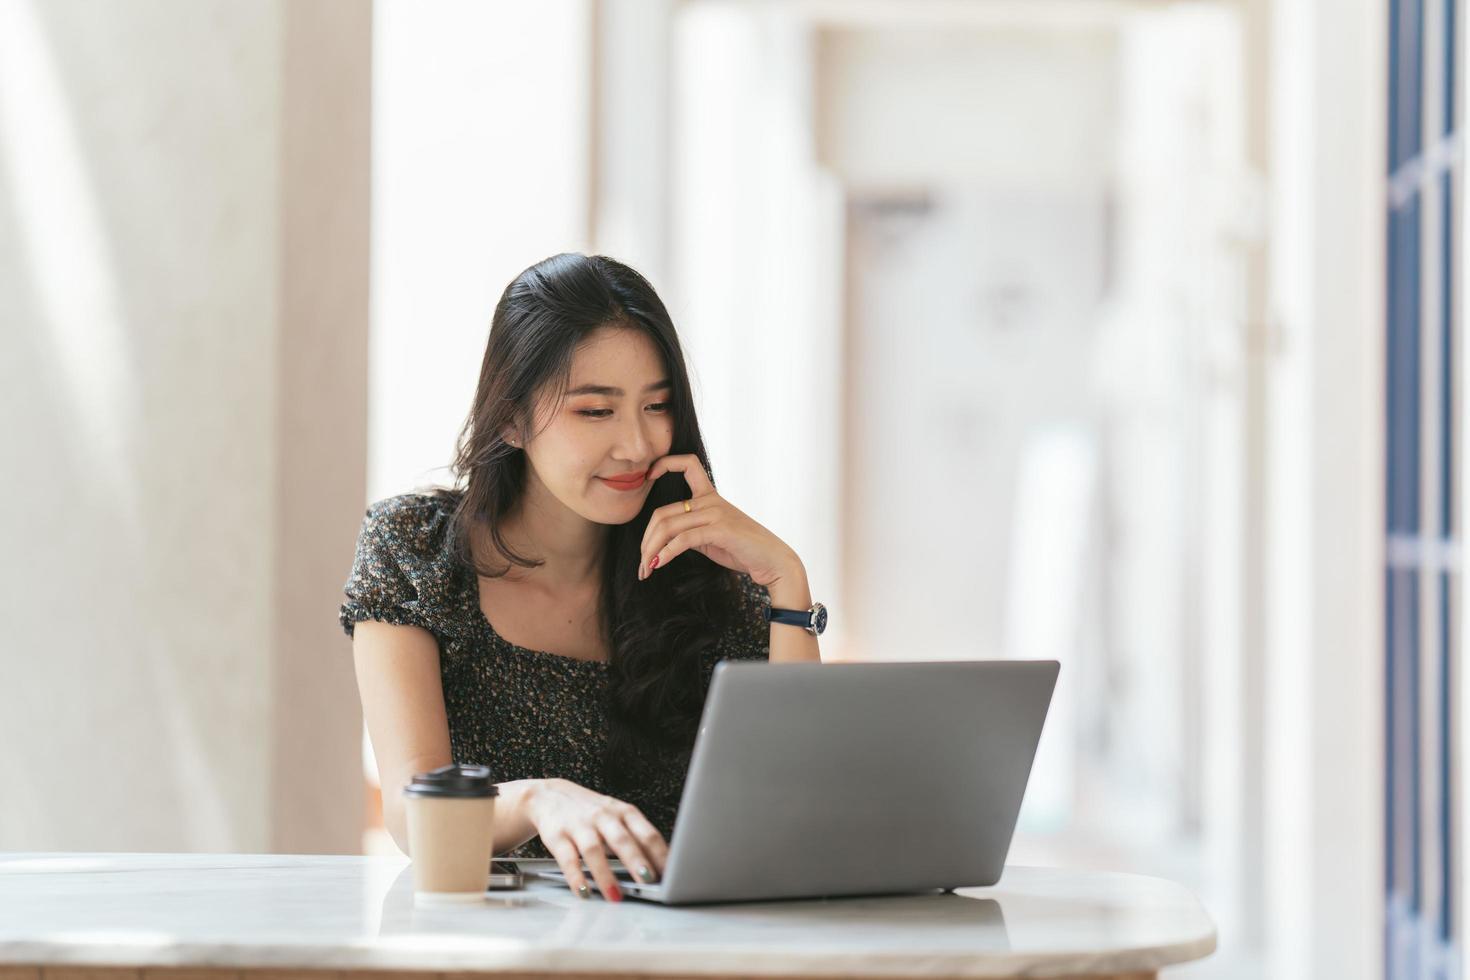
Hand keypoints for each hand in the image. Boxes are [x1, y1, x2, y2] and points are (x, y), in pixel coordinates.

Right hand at [524, 778, 667, 901]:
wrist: (549, 794)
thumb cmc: (592, 812)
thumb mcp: (618, 818)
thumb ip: (636, 839)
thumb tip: (662, 869)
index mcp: (624, 812)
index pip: (647, 833)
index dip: (660, 854)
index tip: (670, 874)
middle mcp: (603, 816)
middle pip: (622, 839)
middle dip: (636, 860)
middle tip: (648, 880)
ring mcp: (579, 825)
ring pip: (594, 849)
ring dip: (605, 874)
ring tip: (616, 896)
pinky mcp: (557, 835)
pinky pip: (568, 858)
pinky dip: (576, 877)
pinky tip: (584, 891)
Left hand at [638, 453, 800, 587]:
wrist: (772, 561)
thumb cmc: (743, 550)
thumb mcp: (712, 536)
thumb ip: (692, 531)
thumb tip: (665, 541)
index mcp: (710, 496)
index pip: (688, 464)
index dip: (665, 463)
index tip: (648, 476)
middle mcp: (711, 501)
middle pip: (663, 513)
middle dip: (646, 540)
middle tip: (641, 563)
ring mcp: (716, 513)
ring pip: (668, 526)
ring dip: (651, 551)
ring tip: (646, 570)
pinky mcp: (719, 530)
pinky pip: (682, 539)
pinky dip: (666, 554)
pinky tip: (658, 565)